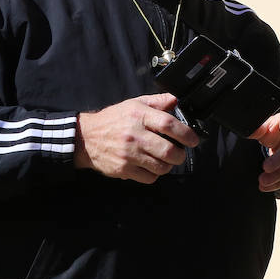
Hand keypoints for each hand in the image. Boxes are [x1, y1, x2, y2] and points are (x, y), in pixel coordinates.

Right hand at [74, 93, 198, 183]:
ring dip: (168, 165)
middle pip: (168, 150)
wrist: (86, 138)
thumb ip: (157, 101)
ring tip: (165, 160)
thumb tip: (176, 101)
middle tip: (180, 153)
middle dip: (180, 155)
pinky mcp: (123, 169)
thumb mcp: (134, 104)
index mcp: (139, 115)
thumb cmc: (112, 120)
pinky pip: (149, 177)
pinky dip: (155, 174)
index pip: (169, 124)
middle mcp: (134, 135)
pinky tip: (151, 166)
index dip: (186, 134)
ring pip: (160, 166)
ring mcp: (128, 154)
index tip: (193, 139)